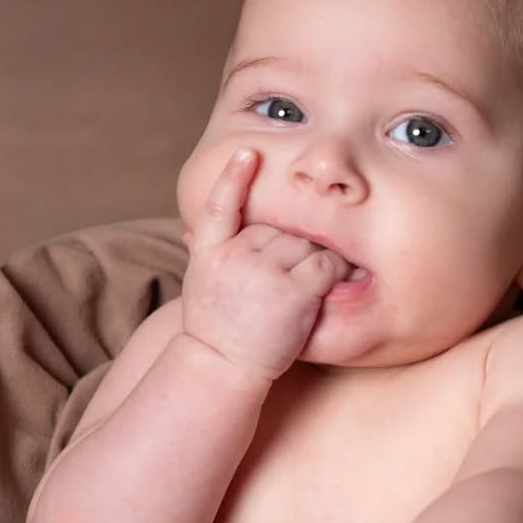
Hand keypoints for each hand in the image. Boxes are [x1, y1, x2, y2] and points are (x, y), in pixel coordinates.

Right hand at [181, 148, 351, 379]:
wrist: (220, 368)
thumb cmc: (215, 330)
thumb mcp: (199, 285)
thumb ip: (201, 252)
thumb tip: (188, 231)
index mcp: (209, 252)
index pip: (220, 205)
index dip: (233, 177)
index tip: (248, 154)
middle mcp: (236, 255)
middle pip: (280, 229)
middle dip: (290, 249)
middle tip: (289, 280)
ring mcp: (264, 272)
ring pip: (306, 245)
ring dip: (315, 262)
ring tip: (306, 289)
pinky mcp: (293, 291)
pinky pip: (326, 266)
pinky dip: (335, 272)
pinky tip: (329, 286)